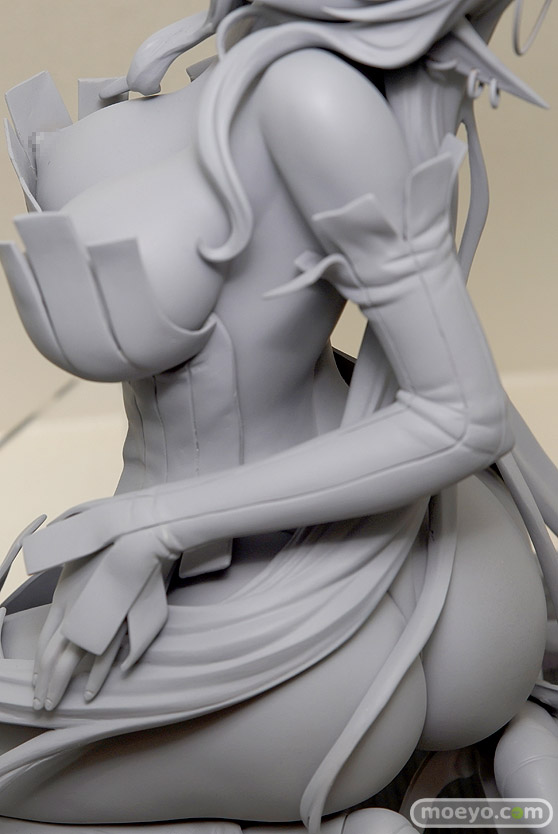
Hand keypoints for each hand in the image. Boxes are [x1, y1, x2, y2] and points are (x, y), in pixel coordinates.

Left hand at [32, 558, 125, 710]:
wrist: (131, 541)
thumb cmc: (107, 552)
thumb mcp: (77, 570)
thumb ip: (71, 596)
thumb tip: (68, 612)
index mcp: (62, 602)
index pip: (42, 643)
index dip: (38, 666)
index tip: (36, 681)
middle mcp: (73, 615)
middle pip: (50, 658)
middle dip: (44, 684)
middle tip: (41, 703)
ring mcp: (94, 622)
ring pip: (69, 663)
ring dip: (60, 686)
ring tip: (55, 703)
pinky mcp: (117, 625)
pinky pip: (102, 659)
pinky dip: (94, 678)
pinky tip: (88, 692)